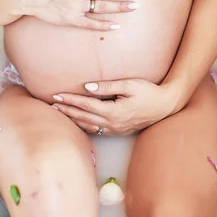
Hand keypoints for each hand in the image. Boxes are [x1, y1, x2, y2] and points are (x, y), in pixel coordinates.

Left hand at [51, 79, 179, 135]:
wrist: (165, 106)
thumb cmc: (149, 92)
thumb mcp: (130, 84)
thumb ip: (107, 86)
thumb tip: (87, 87)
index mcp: (113, 111)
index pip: (85, 105)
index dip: (70, 100)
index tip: (56, 96)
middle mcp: (112, 123)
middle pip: (83, 117)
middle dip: (66, 111)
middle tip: (50, 105)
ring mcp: (115, 130)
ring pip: (88, 125)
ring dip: (73, 119)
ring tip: (59, 113)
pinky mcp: (118, 131)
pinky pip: (97, 130)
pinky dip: (84, 125)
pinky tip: (77, 121)